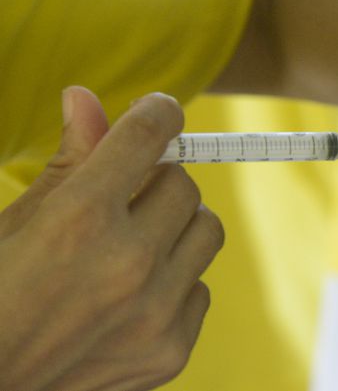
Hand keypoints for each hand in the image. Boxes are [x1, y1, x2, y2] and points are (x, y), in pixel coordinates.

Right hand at [0, 87, 223, 390]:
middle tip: (125, 197)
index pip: (148, 135)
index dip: (157, 112)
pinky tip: (132, 298)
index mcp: (78, 219)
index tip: (158, 111)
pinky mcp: (171, 351)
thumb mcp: (14, 223)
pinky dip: (176, 283)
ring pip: (207, 231)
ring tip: (133, 245)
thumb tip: (86, 97)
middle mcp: (126, 263)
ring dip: (176, 227)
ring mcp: (155, 312)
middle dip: (157, 180)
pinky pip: (202, 288)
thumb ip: (68, 161)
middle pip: (184, 184)